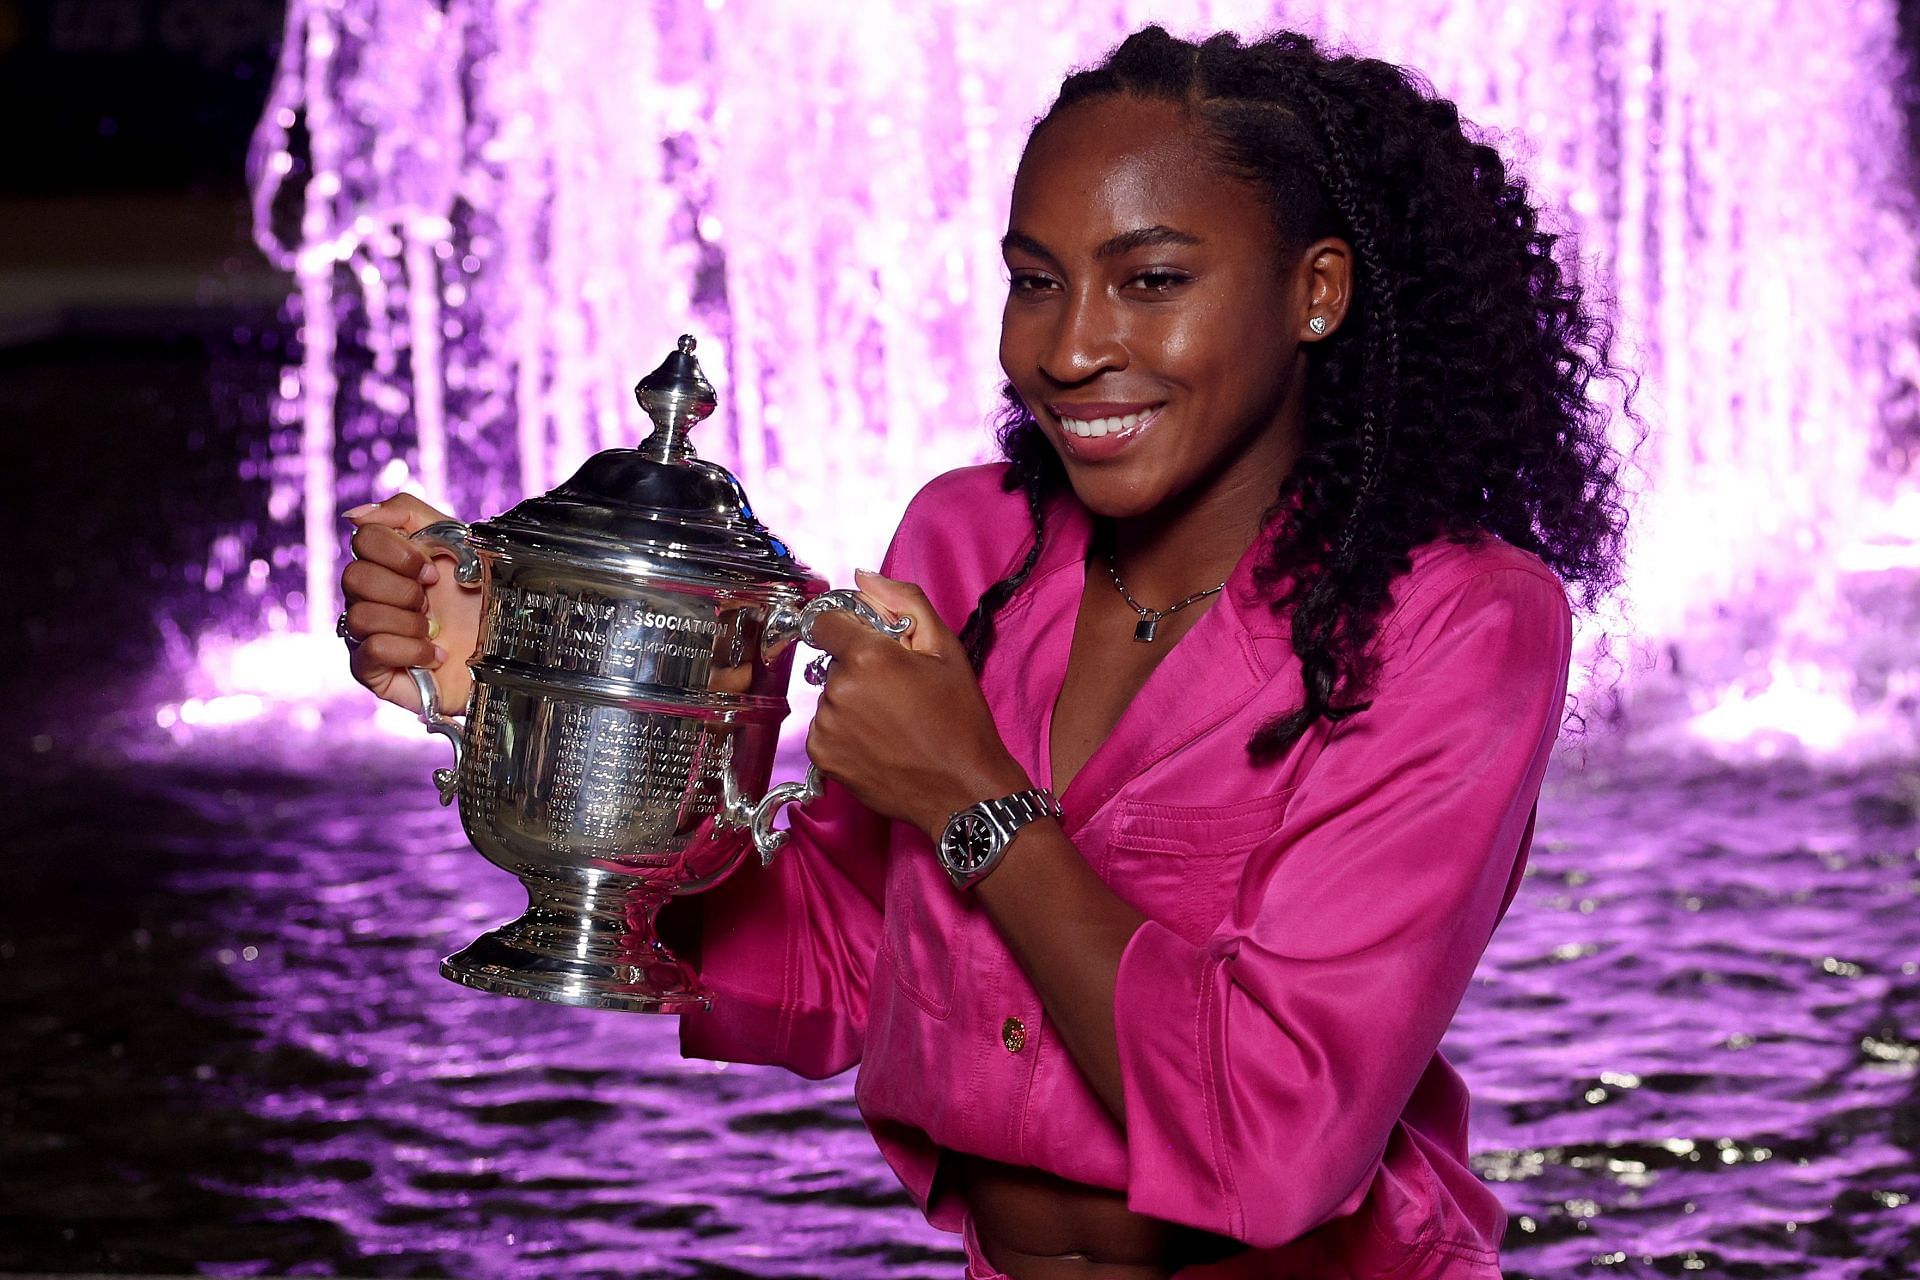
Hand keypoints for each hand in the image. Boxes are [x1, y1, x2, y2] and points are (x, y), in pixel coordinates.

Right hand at [340, 494, 481, 712]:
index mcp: (389, 563)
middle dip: (404, 590)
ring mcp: (368, 634)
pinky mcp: (373, 672)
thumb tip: (355, 516)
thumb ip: (408, 513)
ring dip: (409, 622)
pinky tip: (434, 653)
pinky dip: (410, 650)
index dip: (400, 553)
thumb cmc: (485, 599)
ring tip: (435, 630)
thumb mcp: (459, 542)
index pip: (363, 539)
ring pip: (359, 616)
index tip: (434, 571)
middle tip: (432, 602)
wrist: (510, 652)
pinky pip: (370, 651)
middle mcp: (371, 597)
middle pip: (353, 577)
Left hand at [804, 570, 1031, 838]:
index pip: (825, 621)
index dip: (849, 628)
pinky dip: (845, 731)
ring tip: (891, 721)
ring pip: (829, 696)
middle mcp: (838, 688)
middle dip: (858, 668)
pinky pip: (825, 728)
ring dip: (852, 701)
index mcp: (867, 655)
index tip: (870, 644)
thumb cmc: (960, 720)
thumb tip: (864, 577)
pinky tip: (879, 741)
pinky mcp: (822, 756)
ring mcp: (827, 725)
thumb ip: (904, 603)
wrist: (962, 789)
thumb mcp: (946, 650)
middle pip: (833, 661)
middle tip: (897, 691)